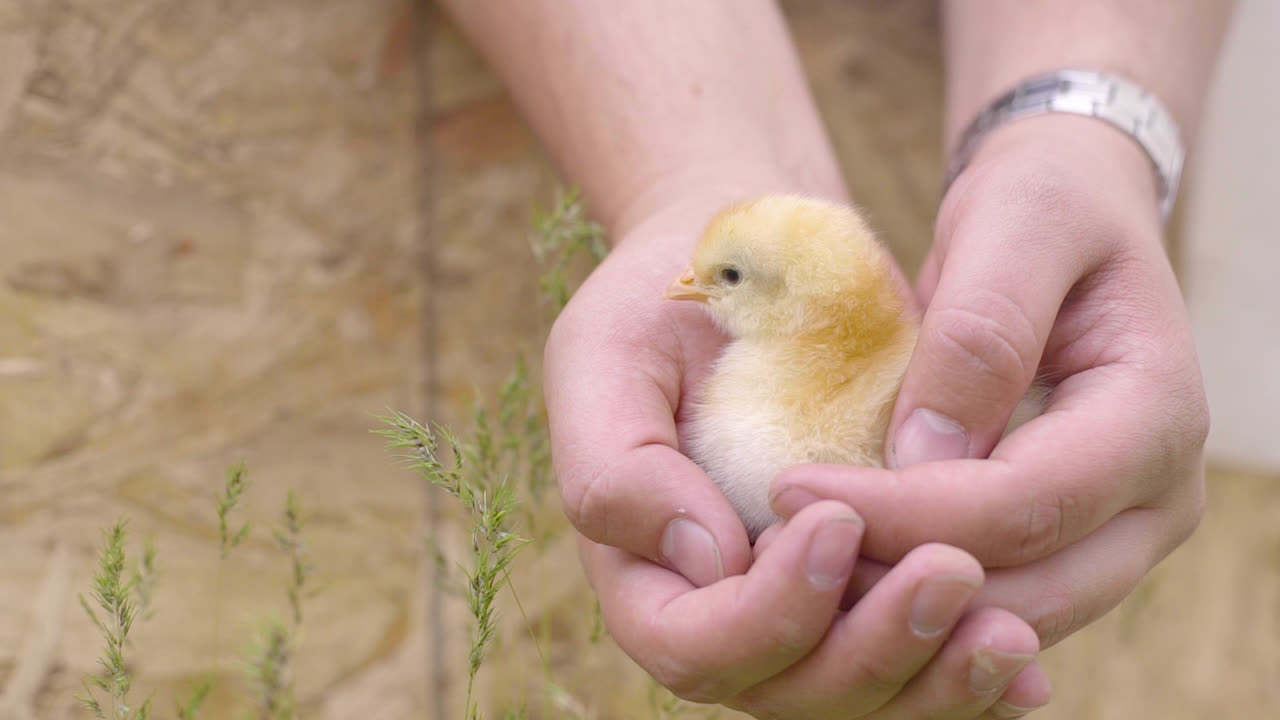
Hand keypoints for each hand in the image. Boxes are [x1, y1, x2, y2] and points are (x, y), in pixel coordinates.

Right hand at [544, 192, 1051, 717]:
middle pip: (792, 692)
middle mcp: (724, 612)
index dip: (765, 613)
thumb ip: (619, 468)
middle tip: (952, 571)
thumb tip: (707, 560)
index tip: (834, 521)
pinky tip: (1022, 663)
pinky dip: (966, 678)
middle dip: (873, 651)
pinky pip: (915, 668)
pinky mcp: (865, 590)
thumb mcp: (606, 357)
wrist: (744, 270)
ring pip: (866, 698)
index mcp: (646, 571)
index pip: (695, 647)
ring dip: (936, 680)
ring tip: (1008, 632)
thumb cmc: (659, 307)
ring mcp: (801, 610)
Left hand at [772, 115, 1209, 653]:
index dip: (908, 510)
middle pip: (1027, 585)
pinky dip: (915, 587)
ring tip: (796, 554)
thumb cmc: (1046, 202)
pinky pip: (995, 593)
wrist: (1072, 213)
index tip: (793, 488)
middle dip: (897, 574)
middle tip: (780, 543)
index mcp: (1157, 415)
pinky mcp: (1072, 540)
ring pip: (1011, 611)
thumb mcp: (1017, 223)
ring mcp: (1120, 530)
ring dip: (900, 597)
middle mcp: (1158, 495)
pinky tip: (835, 557)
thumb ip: (981, 334)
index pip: (1027, 503)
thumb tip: (924, 458)